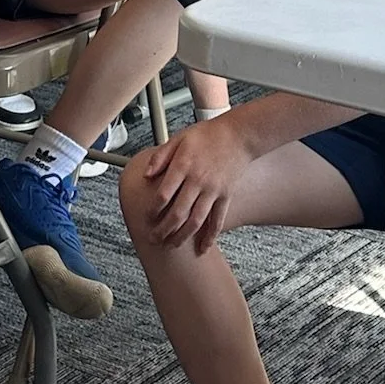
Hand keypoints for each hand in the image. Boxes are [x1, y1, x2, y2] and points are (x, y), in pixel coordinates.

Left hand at [130, 119, 256, 254]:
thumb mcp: (179, 138)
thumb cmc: (207, 135)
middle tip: (153, 239)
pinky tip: (202, 248)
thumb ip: (161, 156)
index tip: (147, 217)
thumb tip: (146, 175)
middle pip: (178, 212)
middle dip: (164, 230)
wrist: (239, 135)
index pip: (164, 194)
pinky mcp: (225, 196)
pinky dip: (210, 236)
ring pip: (196, 221)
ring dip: (182, 236)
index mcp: (183, 165)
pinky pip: (217, 220)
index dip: (153, 209)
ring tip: (171, 246)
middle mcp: (198, 180)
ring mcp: (213, 190)